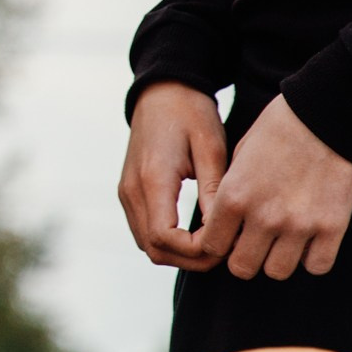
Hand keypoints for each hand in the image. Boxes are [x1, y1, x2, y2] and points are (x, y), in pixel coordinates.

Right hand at [118, 81, 226, 270]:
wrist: (161, 92)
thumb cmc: (190, 114)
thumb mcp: (211, 147)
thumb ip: (214, 191)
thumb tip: (222, 231)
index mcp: (152, 179)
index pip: (165, 237)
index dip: (196, 251)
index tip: (225, 243)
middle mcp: (132, 190)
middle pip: (154, 249)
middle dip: (191, 259)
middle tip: (225, 251)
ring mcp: (126, 192)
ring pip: (148, 245)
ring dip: (180, 254)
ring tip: (213, 243)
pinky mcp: (129, 192)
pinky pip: (144, 231)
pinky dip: (169, 242)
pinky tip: (195, 233)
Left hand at [197, 94, 351, 279]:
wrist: (323, 116)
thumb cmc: (277, 131)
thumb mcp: (238, 158)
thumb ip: (229, 194)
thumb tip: (222, 225)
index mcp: (234, 197)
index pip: (212, 247)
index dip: (219, 245)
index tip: (228, 237)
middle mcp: (263, 217)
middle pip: (243, 268)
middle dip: (244, 258)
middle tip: (254, 243)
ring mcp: (299, 225)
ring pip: (277, 272)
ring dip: (277, 259)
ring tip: (283, 241)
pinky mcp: (332, 228)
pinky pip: (317, 266)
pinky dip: (312, 258)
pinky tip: (310, 241)